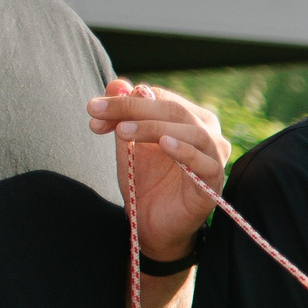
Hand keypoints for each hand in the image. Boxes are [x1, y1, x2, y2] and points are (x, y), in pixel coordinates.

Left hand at [88, 80, 229, 261]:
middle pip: (176, 110)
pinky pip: (206, 162)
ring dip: (154, 127)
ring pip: (192, 131)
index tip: (93, 110)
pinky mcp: (214, 183)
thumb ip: (123, 113)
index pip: (161, 98)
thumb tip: (116, 82)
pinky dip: (185, 151)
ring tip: (123, 131)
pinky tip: (164, 145)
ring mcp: (214, 158)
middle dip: (134, 108)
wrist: (152, 225)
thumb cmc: (146, 181)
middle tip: (99, 111)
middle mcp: (208, 134)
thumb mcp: (128, 143)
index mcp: (190, 119)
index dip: (127, 99)